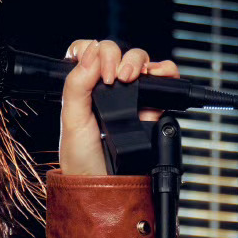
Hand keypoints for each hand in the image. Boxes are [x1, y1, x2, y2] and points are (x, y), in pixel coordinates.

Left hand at [57, 40, 179, 177]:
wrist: (107, 187)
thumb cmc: (83, 161)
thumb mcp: (72, 121)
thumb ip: (77, 84)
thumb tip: (91, 52)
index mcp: (83, 88)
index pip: (87, 52)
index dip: (92, 51)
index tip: (97, 68)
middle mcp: (107, 89)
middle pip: (117, 52)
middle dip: (118, 57)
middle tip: (116, 78)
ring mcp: (130, 97)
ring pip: (140, 62)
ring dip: (140, 62)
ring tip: (133, 79)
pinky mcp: (151, 106)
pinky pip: (163, 80)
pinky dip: (165, 72)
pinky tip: (158, 77)